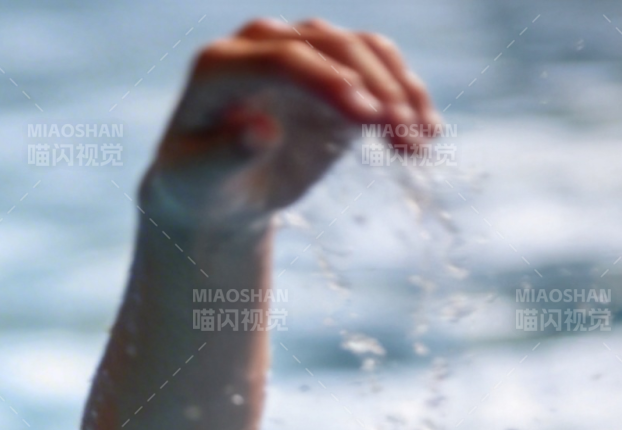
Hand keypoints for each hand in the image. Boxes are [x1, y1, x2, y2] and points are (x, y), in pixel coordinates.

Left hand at [140, 19, 441, 234]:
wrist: (215, 193)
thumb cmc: (197, 185)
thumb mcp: (197, 178)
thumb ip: (223, 154)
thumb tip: (260, 132)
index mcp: (220, 64)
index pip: (282, 59)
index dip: (327, 82)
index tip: (367, 116)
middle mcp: (263, 44)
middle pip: (330, 46)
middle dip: (373, 85)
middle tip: (404, 129)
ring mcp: (302, 53)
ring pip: (363, 52)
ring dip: (399, 91)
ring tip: (420, 137)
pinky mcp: (332, 73)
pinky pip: (378, 74)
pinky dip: (404, 100)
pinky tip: (424, 135)